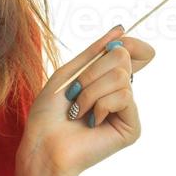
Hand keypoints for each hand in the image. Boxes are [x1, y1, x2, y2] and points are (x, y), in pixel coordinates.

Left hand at [19, 23, 154, 175]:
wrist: (44, 146)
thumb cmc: (49, 114)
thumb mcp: (68, 73)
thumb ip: (95, 52)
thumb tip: (121, 30)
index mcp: (105, 80)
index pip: (130, 52)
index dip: (129, 43)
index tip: (120, 40)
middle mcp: (119, 93)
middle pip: (122, 58)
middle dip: (91, 72)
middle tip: (75, 93)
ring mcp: (127, 110)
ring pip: (121, 77)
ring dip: (90, 92)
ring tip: (78, 111)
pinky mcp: (132, 127)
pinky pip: (124, 96)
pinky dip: (100, 105)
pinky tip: (91, 122)